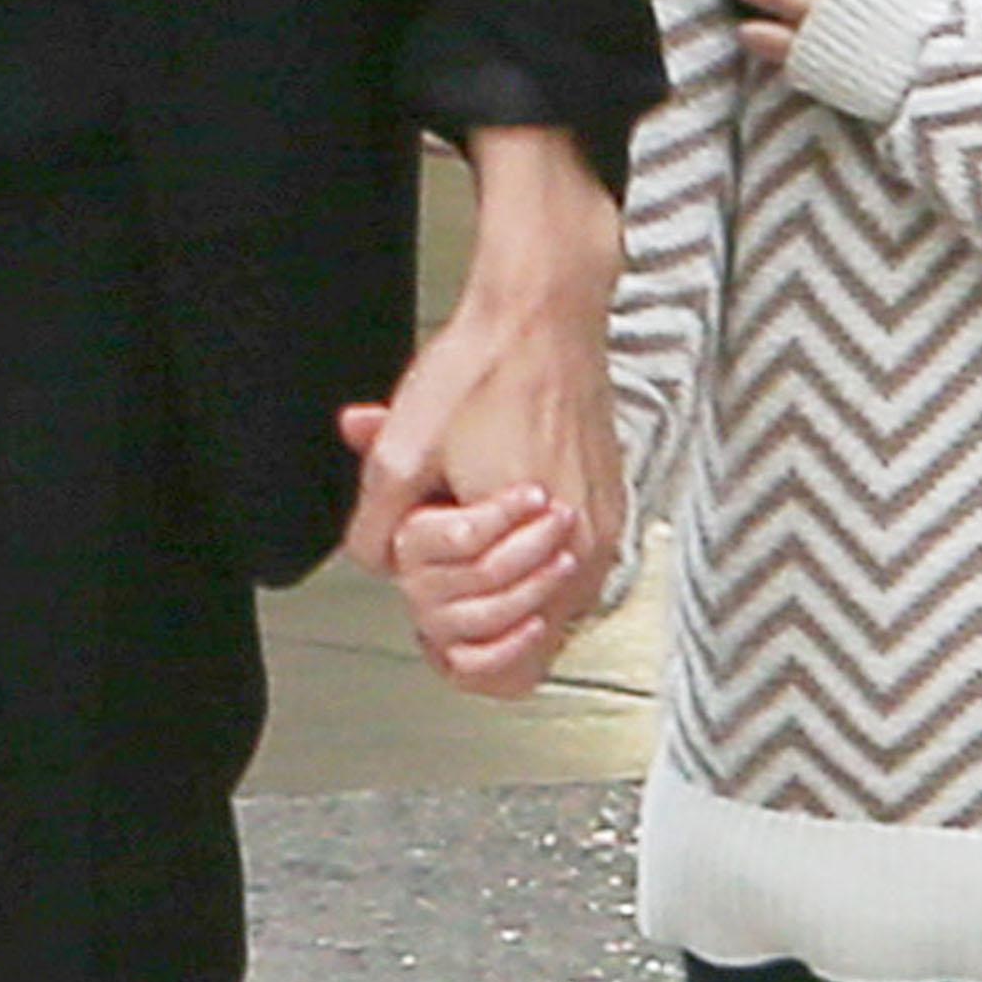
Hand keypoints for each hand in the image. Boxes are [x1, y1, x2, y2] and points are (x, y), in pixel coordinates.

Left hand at [339, 124, 622, 664]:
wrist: (540, 308)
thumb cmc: (487, 369)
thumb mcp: (401, 451)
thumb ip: (377, 527)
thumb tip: (377, 561)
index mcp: (549, 555)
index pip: (509, 673)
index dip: (454, 653)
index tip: (427, 623)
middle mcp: (591, 551)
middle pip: (518, 639)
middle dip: (461, 600)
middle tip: (435, 544)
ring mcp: (603, 528)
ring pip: (535, 599)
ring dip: (485, 569)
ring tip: (459, 511)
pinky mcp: (604, 501)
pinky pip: (554, 560)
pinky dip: (511, 543)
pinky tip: (483, 497)